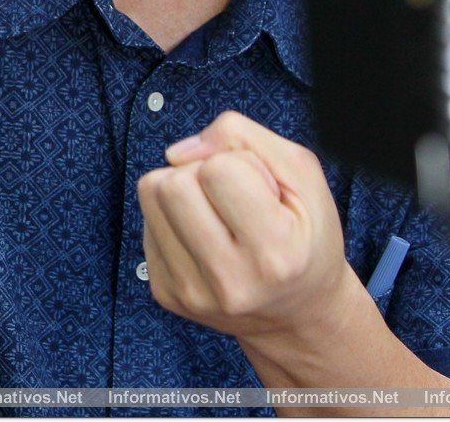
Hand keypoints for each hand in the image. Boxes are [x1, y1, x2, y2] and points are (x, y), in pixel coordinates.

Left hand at [137, 110, 364, 347]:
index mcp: (276, 254)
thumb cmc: (304, 234)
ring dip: (178, 189)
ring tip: (216, 213)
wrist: (298, 312)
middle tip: (231, 197)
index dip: (239, 164)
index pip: (218, 171)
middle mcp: (230, 282)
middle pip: (172, 184)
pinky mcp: (166, 294)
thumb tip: (175, 152)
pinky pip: (145, 223)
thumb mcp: (302, 175)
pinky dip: (171, 218)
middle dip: (199, 172)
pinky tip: (203, 237)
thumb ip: (243, 137)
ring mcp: (192, 293)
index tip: (262, 191)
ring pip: (150, 195)